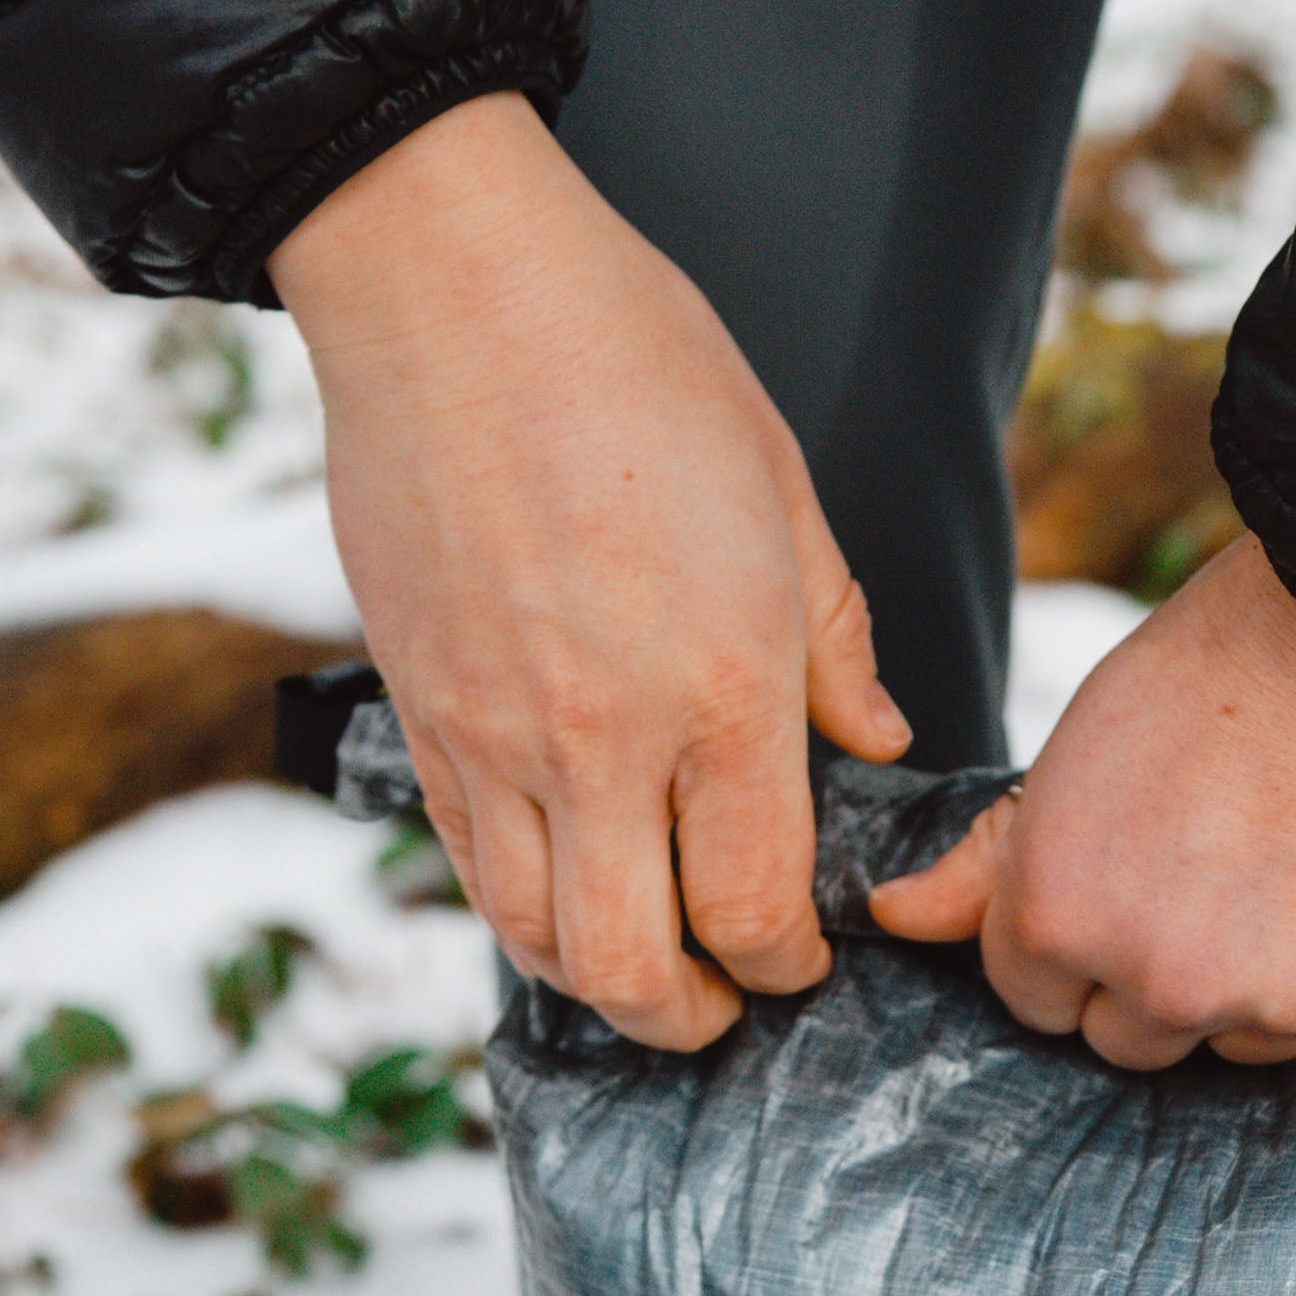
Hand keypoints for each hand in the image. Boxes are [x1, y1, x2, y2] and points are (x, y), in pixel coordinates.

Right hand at [269, 92, 910, 1050]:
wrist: (448, 277)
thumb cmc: (634, 362)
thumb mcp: (783, 490)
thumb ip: (833, 644)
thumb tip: (876, 743)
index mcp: (723, 689)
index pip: (756, 908)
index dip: (786, 965)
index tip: (800, 956)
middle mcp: (602, 740)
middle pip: (633, 970)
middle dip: (691, 1018)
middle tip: (723, 1001)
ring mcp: (495, 736)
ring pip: (536, 940)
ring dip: (598, 982)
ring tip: (645, 960)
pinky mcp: (419, 713)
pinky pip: (468, 867)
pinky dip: (521, 910)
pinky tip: (566, 883)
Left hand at [869, 537, 1295, 1065]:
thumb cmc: (1219, 670)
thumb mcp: (1076, 753)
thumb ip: (987, 861)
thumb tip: (893, 918)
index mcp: (1061, 919)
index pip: (1042, 1005)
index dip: (1081, 942)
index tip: (1133, 879)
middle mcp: (1160, 982)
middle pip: (1135, 1040)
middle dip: (1162, 976)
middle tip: (1221, 867)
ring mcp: (1274, 1000)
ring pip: (1244, 1040)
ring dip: (1262, 981)